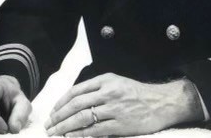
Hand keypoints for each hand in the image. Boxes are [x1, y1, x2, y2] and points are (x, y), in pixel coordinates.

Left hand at [44, 72, 202, 136]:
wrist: (161, 102)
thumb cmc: (137, 93)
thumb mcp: (117, 82)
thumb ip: (98, 88)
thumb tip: (74, 100)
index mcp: (106, 80)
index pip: (77, 90)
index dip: (62, 102)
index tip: (53, 111)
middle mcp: (108, 92)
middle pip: (76, 104)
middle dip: (59, 116)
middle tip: (49, 125)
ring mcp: (114, 109)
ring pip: (83, 118)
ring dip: (65, 127)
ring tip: (55, 133)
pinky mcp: (120, 125)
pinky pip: (95, 131)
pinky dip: (80, 136)